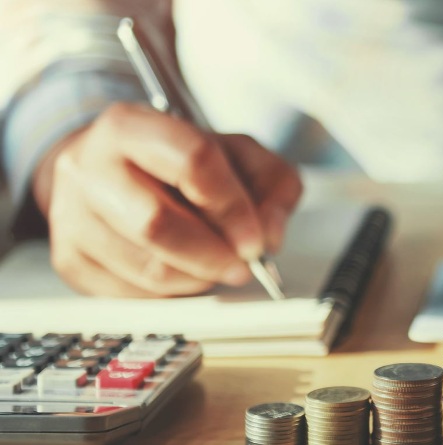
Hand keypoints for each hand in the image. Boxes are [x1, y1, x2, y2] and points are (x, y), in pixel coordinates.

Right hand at [32, 103, 302, 296]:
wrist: (111, 170)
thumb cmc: (179, 162)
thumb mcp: (238, 154)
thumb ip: (272, 184)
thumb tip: (270, 235)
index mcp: (131, 125)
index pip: (191, 161)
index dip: (232, 207)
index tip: (256, 240)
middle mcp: (88, 166)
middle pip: (157, 222)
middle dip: (212, 254)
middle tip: (242, 266)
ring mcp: (71, 214)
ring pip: (145, 267)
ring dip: (197, 278)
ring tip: (217, 266)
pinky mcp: (69, 258)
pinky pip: (131, 294)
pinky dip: (172, 293)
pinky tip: (186, 273)